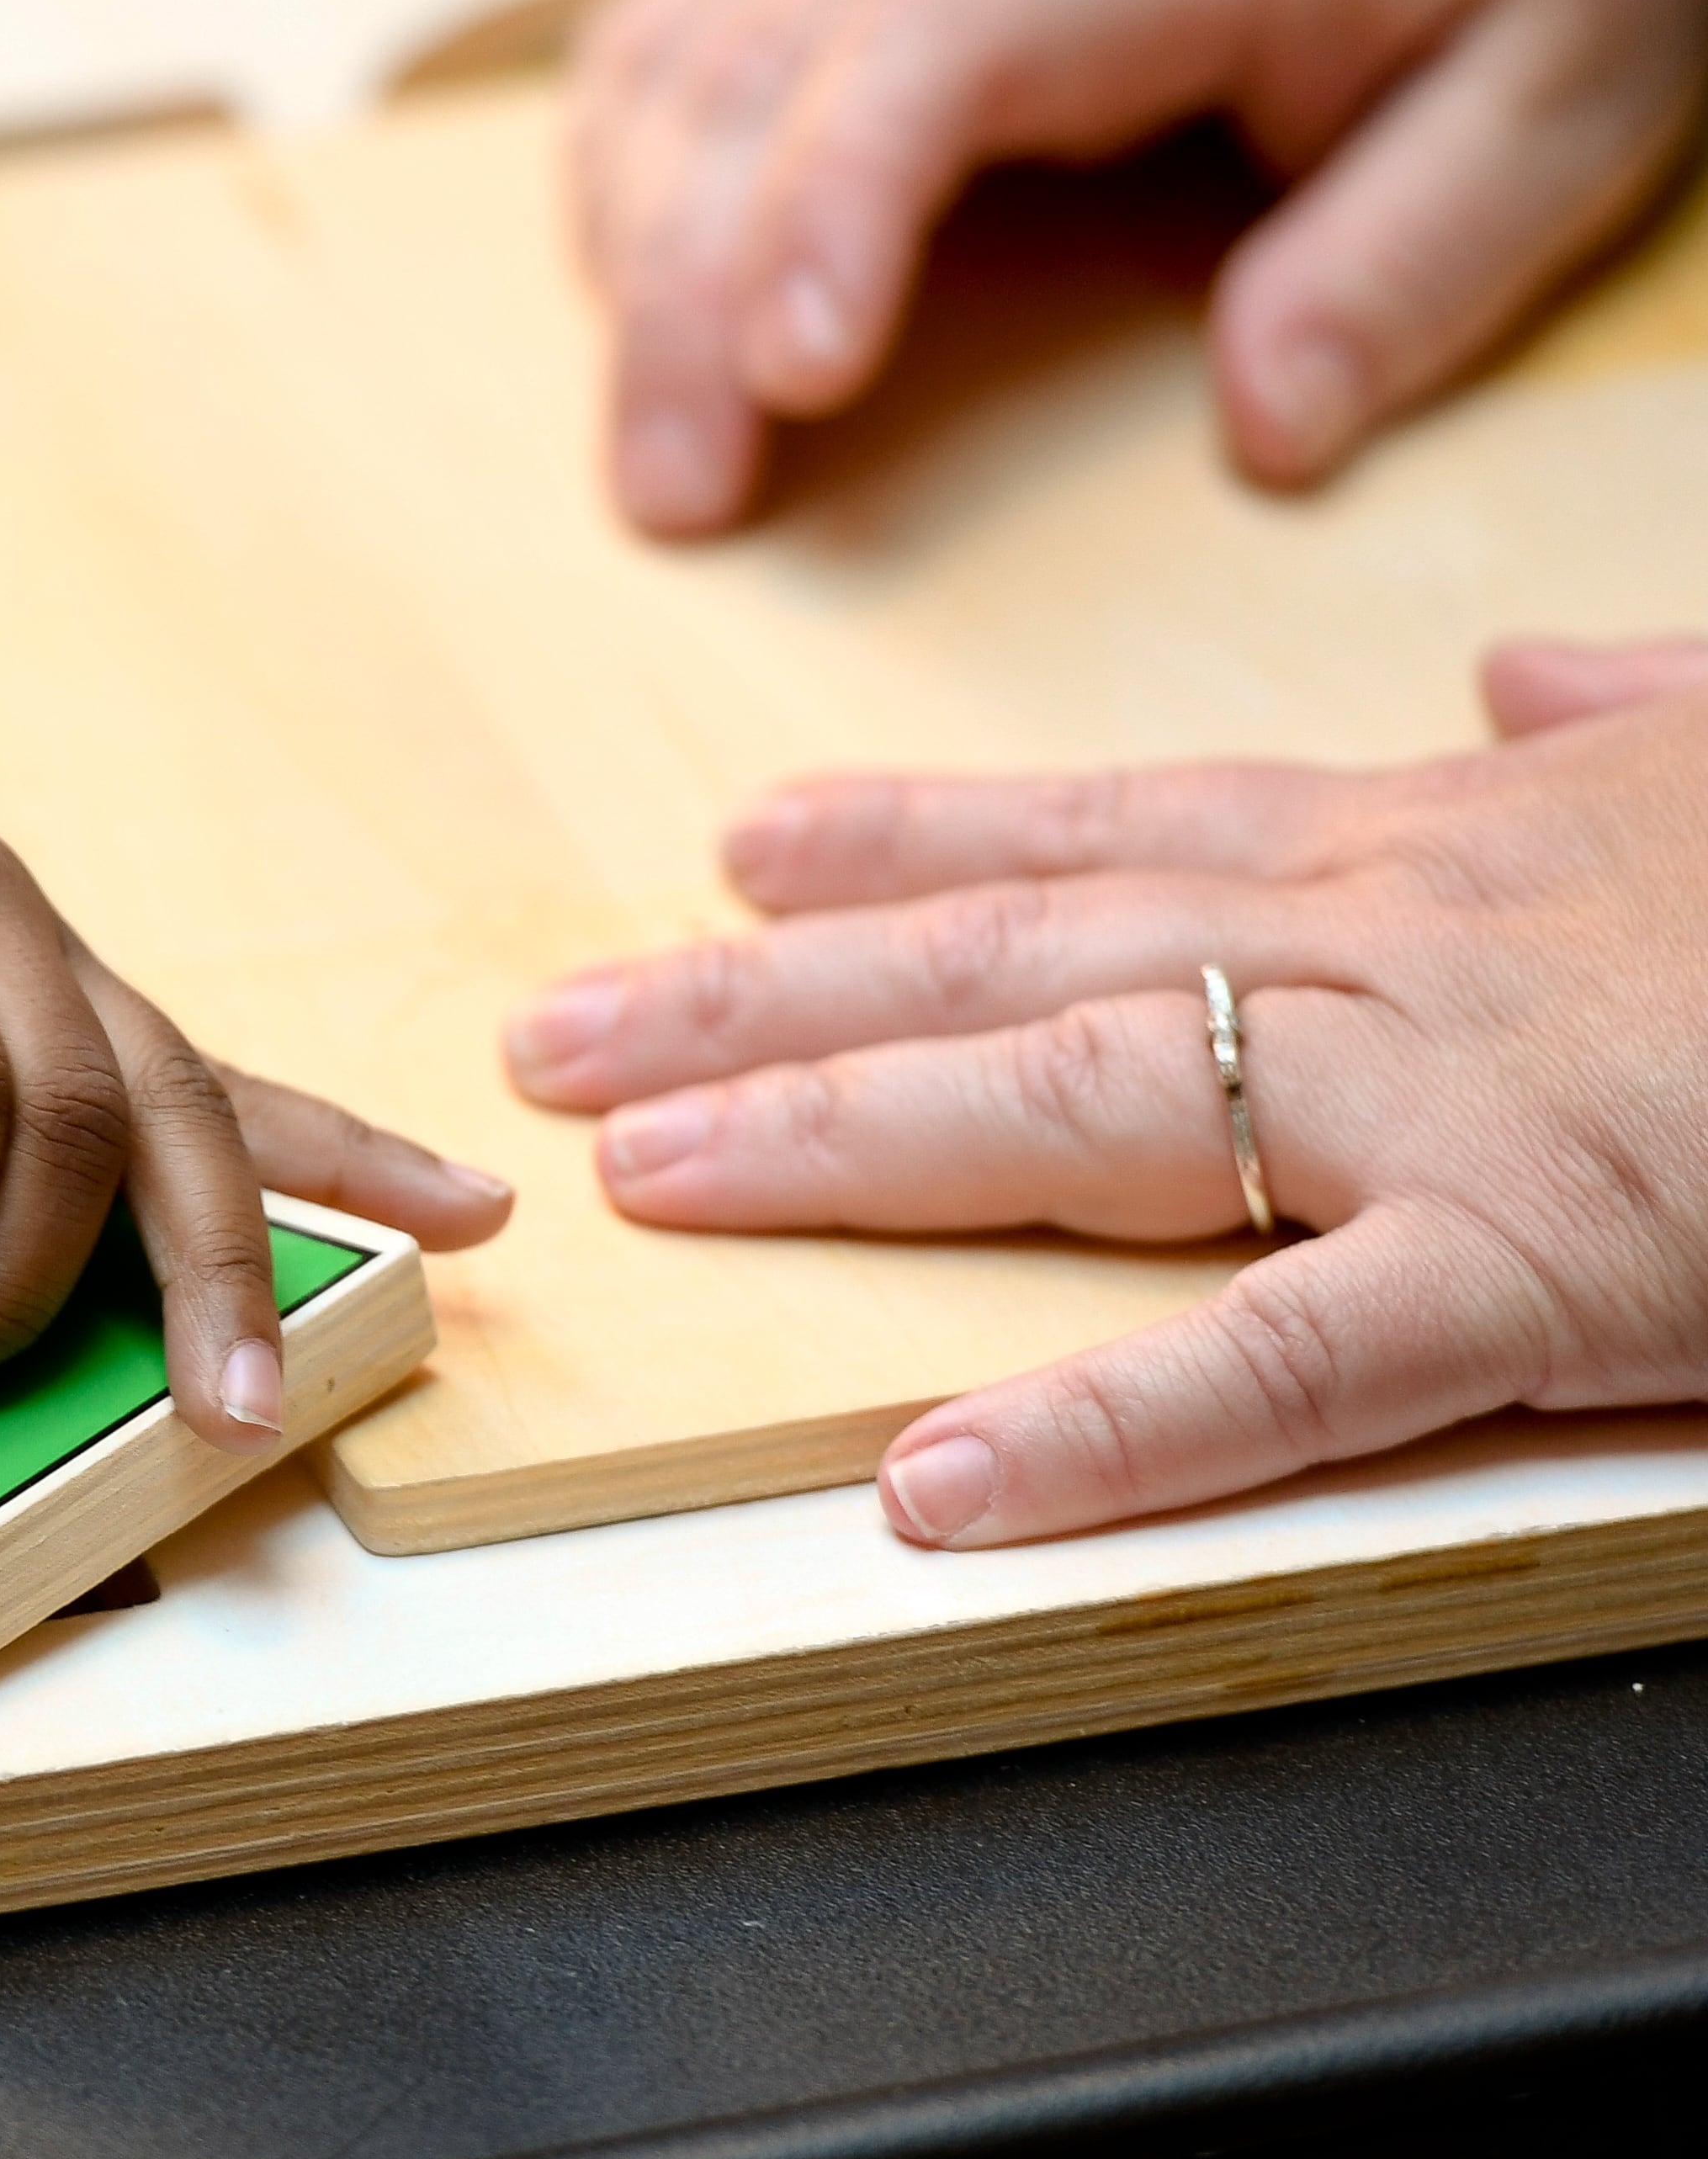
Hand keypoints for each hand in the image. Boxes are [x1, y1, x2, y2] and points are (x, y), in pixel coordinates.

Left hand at [502, 632, 1707, 1544]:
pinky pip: (1286, 1363)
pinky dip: (1104, 1428)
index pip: (1099, 829)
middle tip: (557, 1034)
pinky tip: (935, 1484)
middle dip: (760, 995)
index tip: (735, 856)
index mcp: (1424, 848)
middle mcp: (1379, 942)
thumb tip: (1524, 675)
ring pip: (1072, 1100)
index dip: (900, 844)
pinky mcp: (1550, 1260)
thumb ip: (1621, 717)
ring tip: (641, 1174)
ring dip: (835, 1139)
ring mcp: (1444, 1095)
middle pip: (1007, 952)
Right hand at [567, 0, 1707, 534]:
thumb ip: (1421, 253)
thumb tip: (1273, 436)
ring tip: (660, 430)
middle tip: (672, 496)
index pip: (921, 59)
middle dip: (684, 293)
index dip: (829, 213)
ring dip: (639, 236)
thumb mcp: (1563, 80)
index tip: (790, 374)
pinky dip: (637, 154)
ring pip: (677, 48)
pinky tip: (645, 275)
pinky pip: (673, 24)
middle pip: (751, 72)